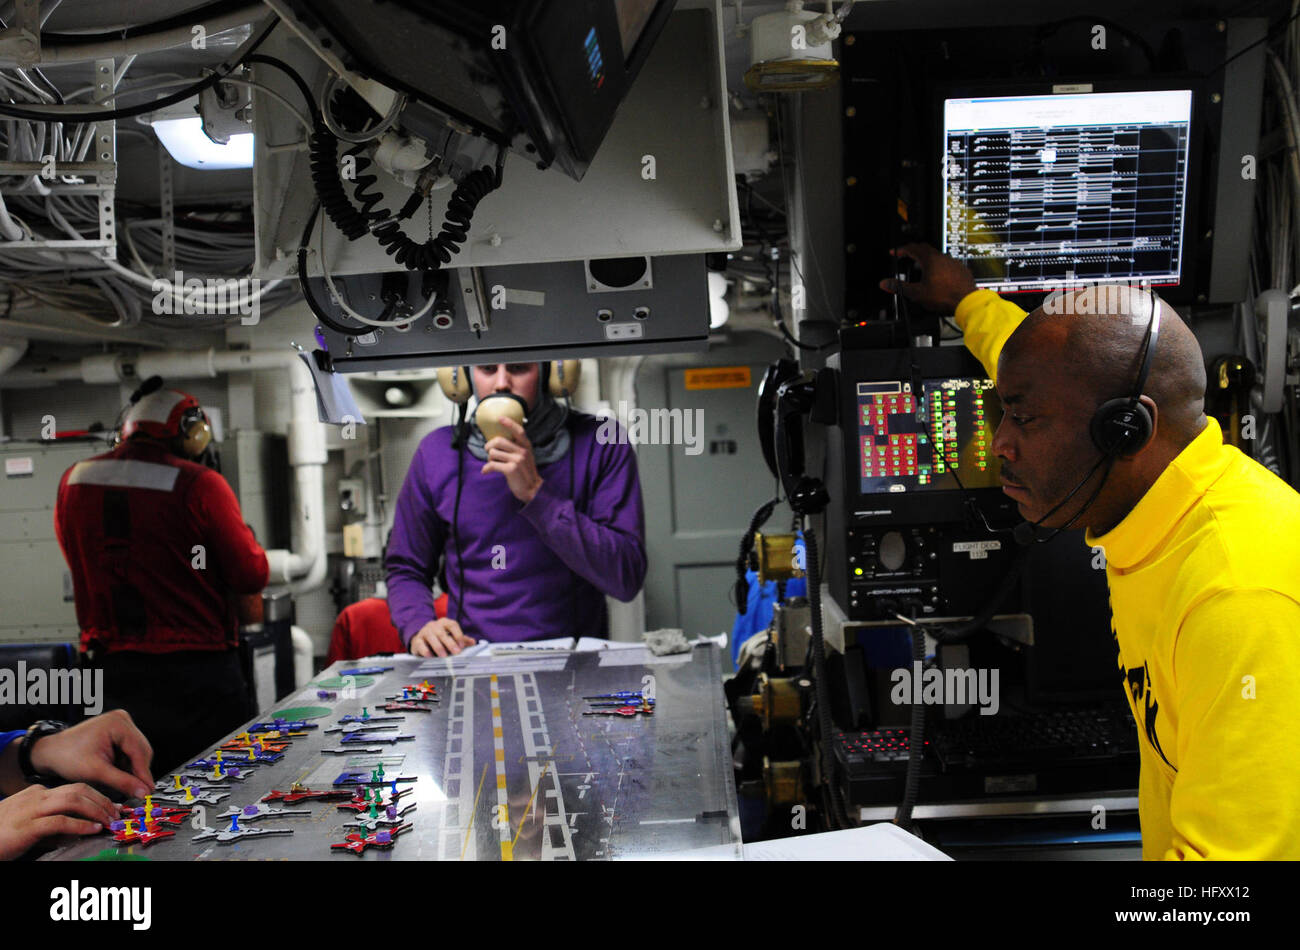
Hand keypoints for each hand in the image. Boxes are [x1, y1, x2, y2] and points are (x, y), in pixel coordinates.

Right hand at [0, 783, 117, 860]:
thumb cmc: (0, 834)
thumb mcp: (29, 824)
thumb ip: (52, 823)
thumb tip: (79, 830)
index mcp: (37, 793)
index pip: (75, 788)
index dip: (99, 797)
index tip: (114, 807)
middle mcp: (36, 796)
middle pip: (79, 790)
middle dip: (103, 800)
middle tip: (117, 814)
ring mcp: (31, 810)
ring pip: (73, 800)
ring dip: (97, 810)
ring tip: (110, 821)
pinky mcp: (26, 826)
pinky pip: (60, 821)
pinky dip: (80, 825)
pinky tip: (92, 829)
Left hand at [29, 709, 152, 798]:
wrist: (51, 752)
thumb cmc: (67, 757)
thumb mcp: (95, 772)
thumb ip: (122, 782)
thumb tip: (143, 792)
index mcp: (117, 723)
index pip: (139, 751)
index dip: (143, 774)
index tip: (147, 792)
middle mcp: (122, 720)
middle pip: (141, 751)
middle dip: (137, 772)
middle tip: (136, 792)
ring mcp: (121, 724)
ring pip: (137, 752)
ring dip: (131, 769)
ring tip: (121, 784)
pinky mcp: (118, 731)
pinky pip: (130, 751)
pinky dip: (125, 765)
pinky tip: (116, 774)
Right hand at [409, 618, 476, 657]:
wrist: (421, 637)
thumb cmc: (439, 638)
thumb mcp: (451, 636)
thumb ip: (462, 639)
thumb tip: (473, 642)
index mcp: (444, 622)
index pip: (452, 625)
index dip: (458, 634)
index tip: (462, 645)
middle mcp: (434, 625)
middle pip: (442, 632)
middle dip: (450, 643)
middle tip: (456, 652)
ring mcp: (424, 632)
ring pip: (431, 637)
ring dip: (438, 647)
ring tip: (444, 656)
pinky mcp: (416, 640)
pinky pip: (420, 644)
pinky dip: (425, 651)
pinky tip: (430, 657)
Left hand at [481, 416, 542, 503]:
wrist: (532, 489)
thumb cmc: (524, 472)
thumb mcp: (524, 457)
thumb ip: (516, 448)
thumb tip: (497, 442)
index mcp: (526, 446)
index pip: (519, 431)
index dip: (509, 423)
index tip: (500, 418)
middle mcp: (522, 451)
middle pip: (498, 441)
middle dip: (489, 446)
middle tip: (489, 452)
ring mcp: (517, 460)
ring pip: (493, 453)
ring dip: (489, 459)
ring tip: (492, 464)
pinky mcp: (511, 469)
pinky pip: (492, 464)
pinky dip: (486, 468)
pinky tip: (486, 471)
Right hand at [878, 243, 977, 313]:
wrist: (967, 301)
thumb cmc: (945, 296)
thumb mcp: (917, 293)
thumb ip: (899, 287)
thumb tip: (885, 284)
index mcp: (930, 259)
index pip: (912, 248)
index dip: (901, 250)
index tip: (895, 252)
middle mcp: (943, 257)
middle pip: (925, 249)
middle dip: (913, 251)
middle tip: (906, 257)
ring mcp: (953, 262)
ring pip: (937, 256)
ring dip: (926, 259)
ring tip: (920, 269)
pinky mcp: (960, 269)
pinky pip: (947, 263)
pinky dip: (939, 267)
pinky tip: (937, 277)